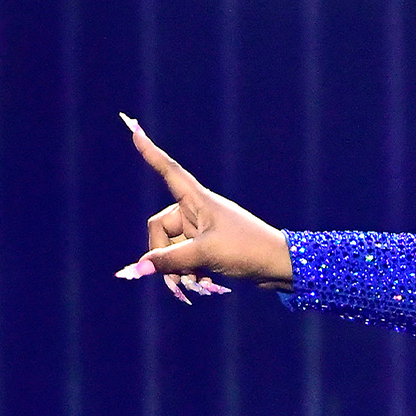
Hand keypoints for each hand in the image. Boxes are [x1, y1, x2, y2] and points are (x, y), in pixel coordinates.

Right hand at [115, 114, 294, 301]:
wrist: (281, 266)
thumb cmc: (247, 251)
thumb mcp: (205, 255)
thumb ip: (170, 261)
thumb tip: (138, 268)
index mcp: (198, 201)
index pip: (169, 171)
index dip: (150, 153)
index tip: (134, 130)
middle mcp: (198, 212)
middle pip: (161, 229)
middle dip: (164, 256)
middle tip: (177, 278)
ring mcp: (203, 230)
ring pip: (172, 249)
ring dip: (178, 269)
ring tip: (195, 285)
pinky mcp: (209, 247)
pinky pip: (185, 258)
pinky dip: (189, 272)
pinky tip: (203, 284)